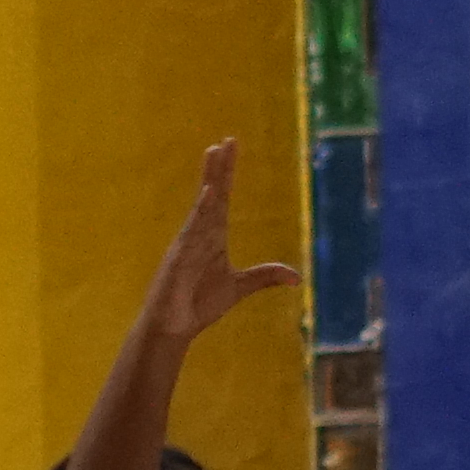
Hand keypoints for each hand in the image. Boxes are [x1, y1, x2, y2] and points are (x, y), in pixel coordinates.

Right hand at [129, 140, 294, 349]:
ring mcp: (188, 243)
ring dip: (210, 179)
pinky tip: (209, 192)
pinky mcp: (180, 257)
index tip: (230, 147)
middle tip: (226, 141)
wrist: (172, 328)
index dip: (226, 173)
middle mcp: (199, 234)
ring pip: (203, 204)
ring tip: (214, 153)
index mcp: (212, 237)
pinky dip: (201, 210)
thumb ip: (264, 276)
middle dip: (219, 168)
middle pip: (212, 194)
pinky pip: (193, 228)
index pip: (221, 198)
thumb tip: (297, 277)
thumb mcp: (238, 287)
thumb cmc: (197, 305)